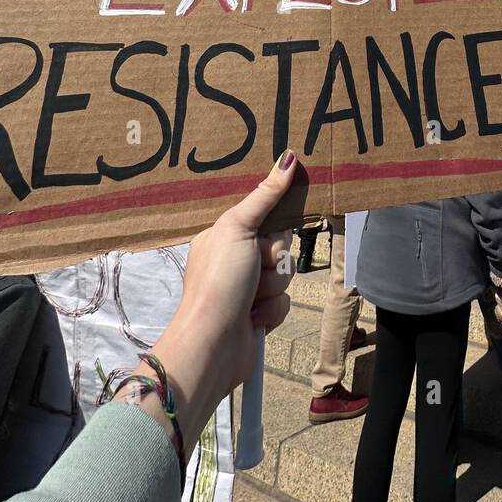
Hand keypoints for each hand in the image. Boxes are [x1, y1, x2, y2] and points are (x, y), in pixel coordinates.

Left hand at [148, 150, 297, 447]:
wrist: (213, 344)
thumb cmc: (219, 281)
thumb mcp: (239, 228)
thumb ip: (265, 196)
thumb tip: (288, 156)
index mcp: (224, 235)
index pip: (266, 218)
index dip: (274, 228)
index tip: (271, 234)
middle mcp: (234, 260)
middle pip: (281, 246)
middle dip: (274, 261)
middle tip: (254, 270)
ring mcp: (245, 289)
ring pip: (285, 276)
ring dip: (272, 288)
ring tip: (250, 300)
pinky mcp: (258, 315)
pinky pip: (284, 302)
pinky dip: (272, 311)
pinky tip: (253, 320)